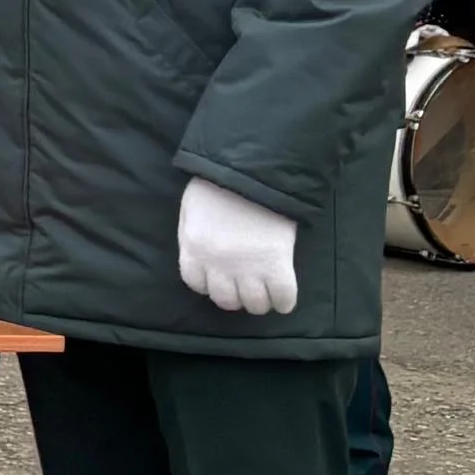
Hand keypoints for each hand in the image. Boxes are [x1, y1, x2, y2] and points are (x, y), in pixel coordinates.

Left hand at [174, 176, 302, 315]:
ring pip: (253, 303)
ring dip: (259, 302)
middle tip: (245, 289)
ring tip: (265, 294)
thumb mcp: (190, 207)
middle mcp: (217, 264)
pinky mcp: (276, 263)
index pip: (196, 284)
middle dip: (235, 297)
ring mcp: (247, 267)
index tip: (221, 280)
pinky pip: (282, 296)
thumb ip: (190, 232)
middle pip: (225, 299)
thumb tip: (198, 251)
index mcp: (194, 248)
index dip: (210, 284)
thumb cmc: (219, 183)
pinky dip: (285, 302)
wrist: (252, 170)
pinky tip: (284, 299)